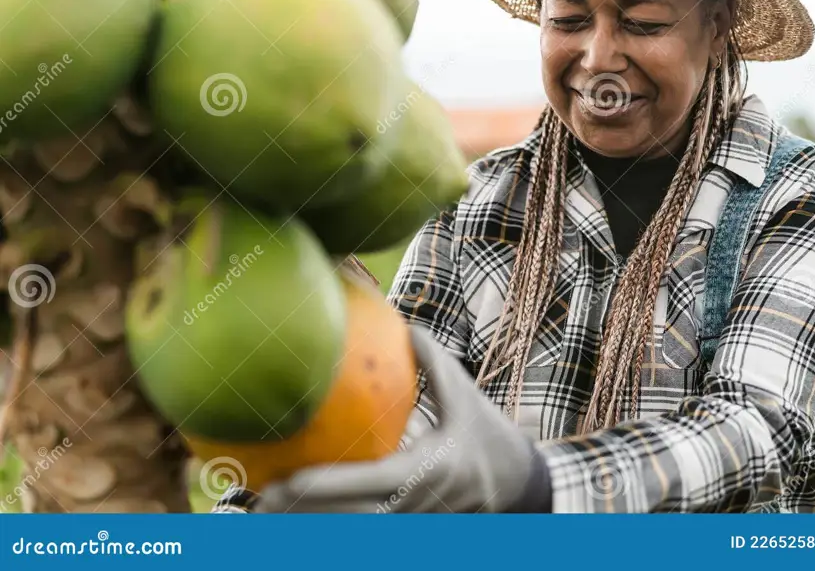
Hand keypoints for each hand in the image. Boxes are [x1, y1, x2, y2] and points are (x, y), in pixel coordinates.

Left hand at [254, 326, 551, 512]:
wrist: (518, 486)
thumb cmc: (488, 436)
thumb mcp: (465, 396)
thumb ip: (434, 362)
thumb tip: (402, 324)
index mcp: (423, 472)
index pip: (365, 485)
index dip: (323, 487)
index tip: (284, 483)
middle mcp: (410, 505)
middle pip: (345, 521)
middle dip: (299, 518)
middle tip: (256, 502)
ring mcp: (406, 523)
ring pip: (349, 531)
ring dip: (308, 526)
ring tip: (261, 514)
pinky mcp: (404, 528)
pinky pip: (360, 530)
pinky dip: (329, 524)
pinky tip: (296, 517)